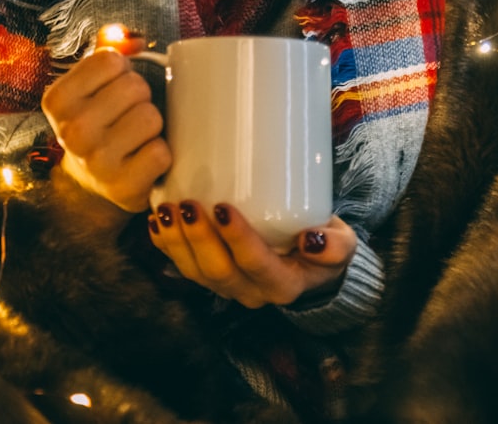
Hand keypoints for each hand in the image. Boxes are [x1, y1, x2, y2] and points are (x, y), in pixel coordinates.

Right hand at [41, 35, 170, 217]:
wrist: (93, 183)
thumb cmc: (100, 123)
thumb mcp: (91, 85)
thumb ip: (108, 48)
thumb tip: (134, 40)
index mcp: (58, 99)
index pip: (110, 60)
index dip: (123, 71)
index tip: (113, 90)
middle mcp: (71, 130)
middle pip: (135, 86)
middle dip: (141, 98)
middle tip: (128, 116)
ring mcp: (96, 161)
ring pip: (151, 117)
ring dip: (153, 126)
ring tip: (136, 137)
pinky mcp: (123, 186)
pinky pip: (161, 153)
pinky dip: (160, 154)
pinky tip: (143, 160)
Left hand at [148, 203, 357, 308]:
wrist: (309, 260)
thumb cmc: (324, 243)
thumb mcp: (342, 244)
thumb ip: (336, 246)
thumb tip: (313, 239)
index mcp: (282, 285)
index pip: (256, 265)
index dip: (236, 239)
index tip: (223, 207)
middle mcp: (250, 292)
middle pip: (218, 271)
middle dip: (198, 238)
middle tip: (187, 204)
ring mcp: (226, 286)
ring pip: (194, 271)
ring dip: (176, 241)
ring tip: (167, 209)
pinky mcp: (209, 275)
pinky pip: (181, 265)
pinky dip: (165, 244)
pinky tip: (156, 219)